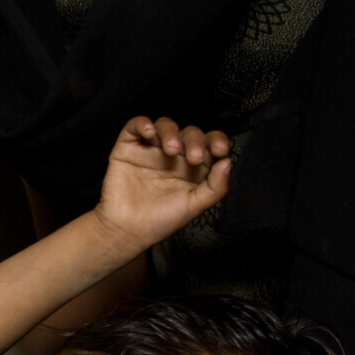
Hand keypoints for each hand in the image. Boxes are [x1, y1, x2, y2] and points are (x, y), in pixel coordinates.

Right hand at [95, 117, 231, 250]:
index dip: (217, 141)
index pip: (209, 145)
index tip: (219, 151)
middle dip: (195, 141)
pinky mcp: (128, 149)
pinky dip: (143, 123)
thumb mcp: (195, 206)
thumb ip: (216, 186)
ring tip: (170, 149)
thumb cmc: (160, 221)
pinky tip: (149, 132)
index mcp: (193, 168)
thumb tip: (228, 161)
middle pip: (189, 133)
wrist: (126, 231)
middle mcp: (173, 156)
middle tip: (193, 158)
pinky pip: (135, 126)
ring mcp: (150, 151)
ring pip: (165, 126)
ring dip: (171, 131)